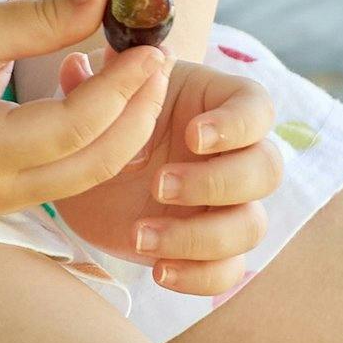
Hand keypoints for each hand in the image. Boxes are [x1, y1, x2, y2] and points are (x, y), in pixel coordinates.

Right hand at [0, 0, 171, 218]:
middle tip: (158, 59)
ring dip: (122, 128)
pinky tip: (103, 96)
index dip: (121, 86)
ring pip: (86, 175)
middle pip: (94, 163)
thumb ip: (43, 18)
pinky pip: (65, 174)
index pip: (75, 126)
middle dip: (136, 113)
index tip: (149, 44)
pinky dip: (94, 139)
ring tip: (140, 74)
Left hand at [52, 49, 282, 297]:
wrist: (89, 168)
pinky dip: (200, 276)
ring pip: (251, 225)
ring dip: (201, 236)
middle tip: (160, 185)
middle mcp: (235, 155)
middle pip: (266, 170)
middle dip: (216, 183)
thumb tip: (75, 66)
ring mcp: (228, 205)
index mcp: (219, 105)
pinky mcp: (211, 248)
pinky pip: (229, 270)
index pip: (257, 109)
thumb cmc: (107, 116)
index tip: (192, 135)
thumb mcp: (101, 97)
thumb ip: (95, 82)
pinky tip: (158, 270)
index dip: (235, 125)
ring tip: (140, 235)